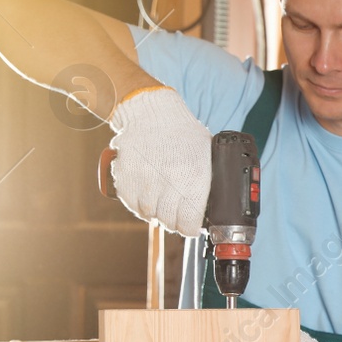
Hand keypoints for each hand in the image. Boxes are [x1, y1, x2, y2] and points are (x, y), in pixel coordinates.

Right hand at [108, 86, 211, 237]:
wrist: (153, 113)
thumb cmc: (184, 135)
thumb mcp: (207, 156)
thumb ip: (209, 183)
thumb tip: (215, 208)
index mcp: (194, 178)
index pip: (189, 222)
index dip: (190, 228)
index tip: (190, 226)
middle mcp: (169, 182)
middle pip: (168, 220)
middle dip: (174, 221)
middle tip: (176, 215)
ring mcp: (145, 180)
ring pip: (149, 214)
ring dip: (156, 213)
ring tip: (161, 202)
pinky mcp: (126, 177)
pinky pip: (131, 204)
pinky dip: (138, 205)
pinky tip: (146, 196)